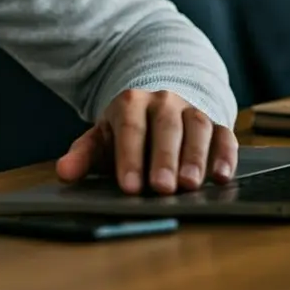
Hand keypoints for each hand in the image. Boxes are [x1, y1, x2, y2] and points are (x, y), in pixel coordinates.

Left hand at [55, 89, 237, 194]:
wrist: (157, 105)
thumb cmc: (127, 131)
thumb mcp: (102, 139)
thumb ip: (83, 156)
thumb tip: (64, 172)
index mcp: (130, 102)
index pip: (130, 127)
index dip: (130, 157)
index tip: (130, 187)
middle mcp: (163, 102)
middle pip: (165, 126)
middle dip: (164, 158)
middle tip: (163, 188)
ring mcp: (191, 110)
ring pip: (197, 127)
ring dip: (196, 156)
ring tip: (191, 185)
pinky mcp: (216, 123)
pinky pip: (225, 135)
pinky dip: (226, 155)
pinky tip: (222, 177)